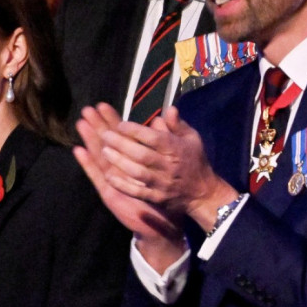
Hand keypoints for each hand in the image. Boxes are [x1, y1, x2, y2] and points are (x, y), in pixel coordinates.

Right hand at [74, 104, 181, 241]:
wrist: (162, 224)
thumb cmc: (167, 194)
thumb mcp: (168, 166)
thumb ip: (166, 141)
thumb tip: (161, 119)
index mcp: (134, 159)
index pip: (122, 136)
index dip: (113, 120)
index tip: (104, 105)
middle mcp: (121, 167)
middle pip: (107, 142)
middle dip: (98, 125)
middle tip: (87, 108)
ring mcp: (113, 179)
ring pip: (100, 155)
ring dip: (89, 139)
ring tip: (80, 123)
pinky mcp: (109, 192)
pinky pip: (97, 176)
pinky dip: (87, 164)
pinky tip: (78, 150)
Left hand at [86, 104, 235, 229]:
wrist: (202, 193)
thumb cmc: (195, 161)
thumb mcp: (192, 139)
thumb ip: (178, 124)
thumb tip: (169, 109)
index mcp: (176, 149)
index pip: (154, 138)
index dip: (136, 131)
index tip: (120, 124)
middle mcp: (168, 166)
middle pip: (141, 154)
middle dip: (121, 144)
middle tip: (104, 135)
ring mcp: (161, 184)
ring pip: (137, 172)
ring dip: (119, 162)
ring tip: (103, 151)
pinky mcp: (156, 198)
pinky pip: (137, 192)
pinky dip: (122, 185)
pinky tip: (108, 176)